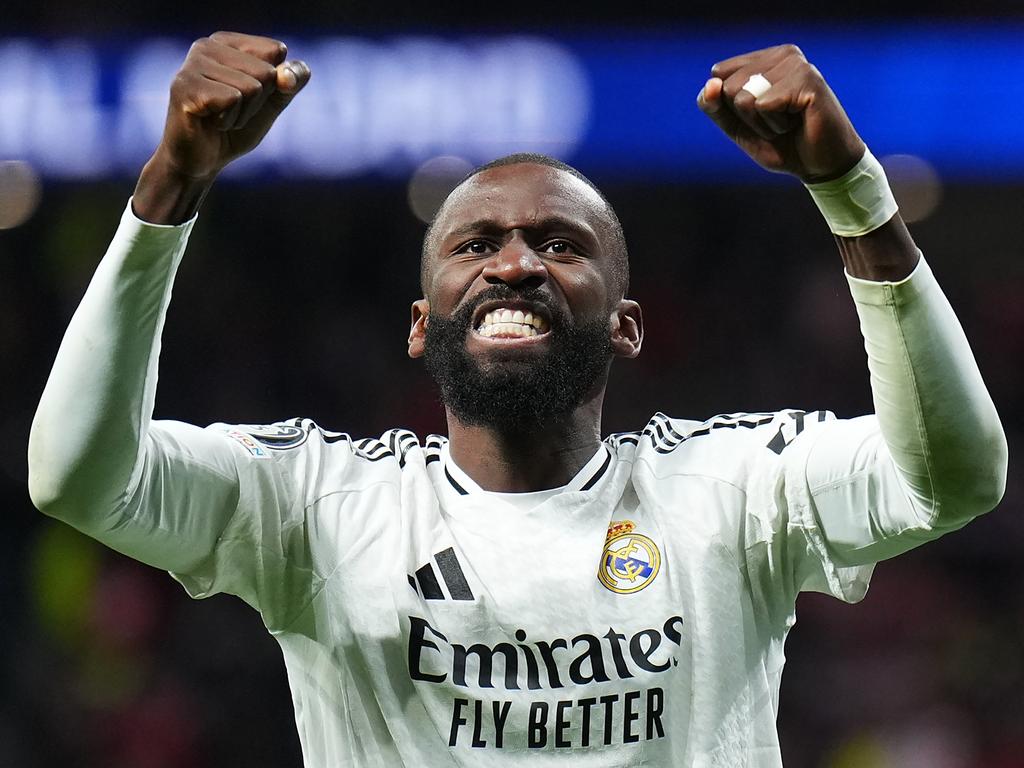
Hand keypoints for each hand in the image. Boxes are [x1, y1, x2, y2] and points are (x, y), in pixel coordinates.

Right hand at [133, 31, 309, 223]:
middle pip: (266, 72)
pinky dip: (229, 121)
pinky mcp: (184, 86)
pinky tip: (210, 123)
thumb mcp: (272, 103)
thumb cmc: (234, 129)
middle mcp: (206, 45)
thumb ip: (291, 82)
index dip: (273, 86)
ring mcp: (192, 64)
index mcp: (227, 42)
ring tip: (219, 119)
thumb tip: (290, 73)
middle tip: (230, 113)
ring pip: (251, 87)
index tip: (246, 98)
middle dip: (256, 104)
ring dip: (242, 115)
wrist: (201, 163)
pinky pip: (232, 100)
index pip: (276, 52)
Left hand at [697, 44, 864, 182]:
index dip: (730, 107)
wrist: (821, 165)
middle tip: (778, 123)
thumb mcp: (738, 127)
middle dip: (747, 118)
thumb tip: (710, 84)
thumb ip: (715, 106)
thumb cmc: (782, 144)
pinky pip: (763, 106)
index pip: (718, 75)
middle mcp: (782, 54)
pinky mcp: (806, 79)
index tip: (761, 115)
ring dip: (761, 124)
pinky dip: (774, 126)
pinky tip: (798, 123)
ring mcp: (796, 63)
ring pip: (743, 97)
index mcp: (765, 58)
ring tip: (788, 122)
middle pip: (728, 87)